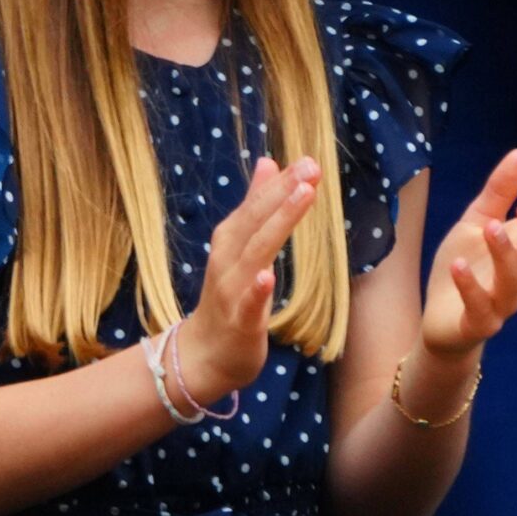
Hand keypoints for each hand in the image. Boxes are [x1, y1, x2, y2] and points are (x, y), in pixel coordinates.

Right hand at [178, 156, 322, 403]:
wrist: (205, 354)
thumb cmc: (229, 295)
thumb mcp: (242, 245)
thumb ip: (255, 205)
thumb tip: (268, 161)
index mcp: (231, 240)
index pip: (256, 205)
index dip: (280, 183)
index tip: (307, 161)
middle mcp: (228, 259)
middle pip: (255, 222)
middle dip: (282, 193)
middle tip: (310, 168)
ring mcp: (231, 291)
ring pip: (255, 253)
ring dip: (277, 224)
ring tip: (302, 196)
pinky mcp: (239, 322)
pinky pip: (248, 304)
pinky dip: (256, 289)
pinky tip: (268, 275)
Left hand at [420, 148, 516, 356]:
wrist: (442, 321)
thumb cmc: (466, 267)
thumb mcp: (476, 222)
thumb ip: (498, 193)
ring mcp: (502, 304)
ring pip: (511, 281)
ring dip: (503, 255)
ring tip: (490, 228)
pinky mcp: (479, 324)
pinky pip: (479, 308)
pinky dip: (470, 287)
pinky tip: (458, 267)